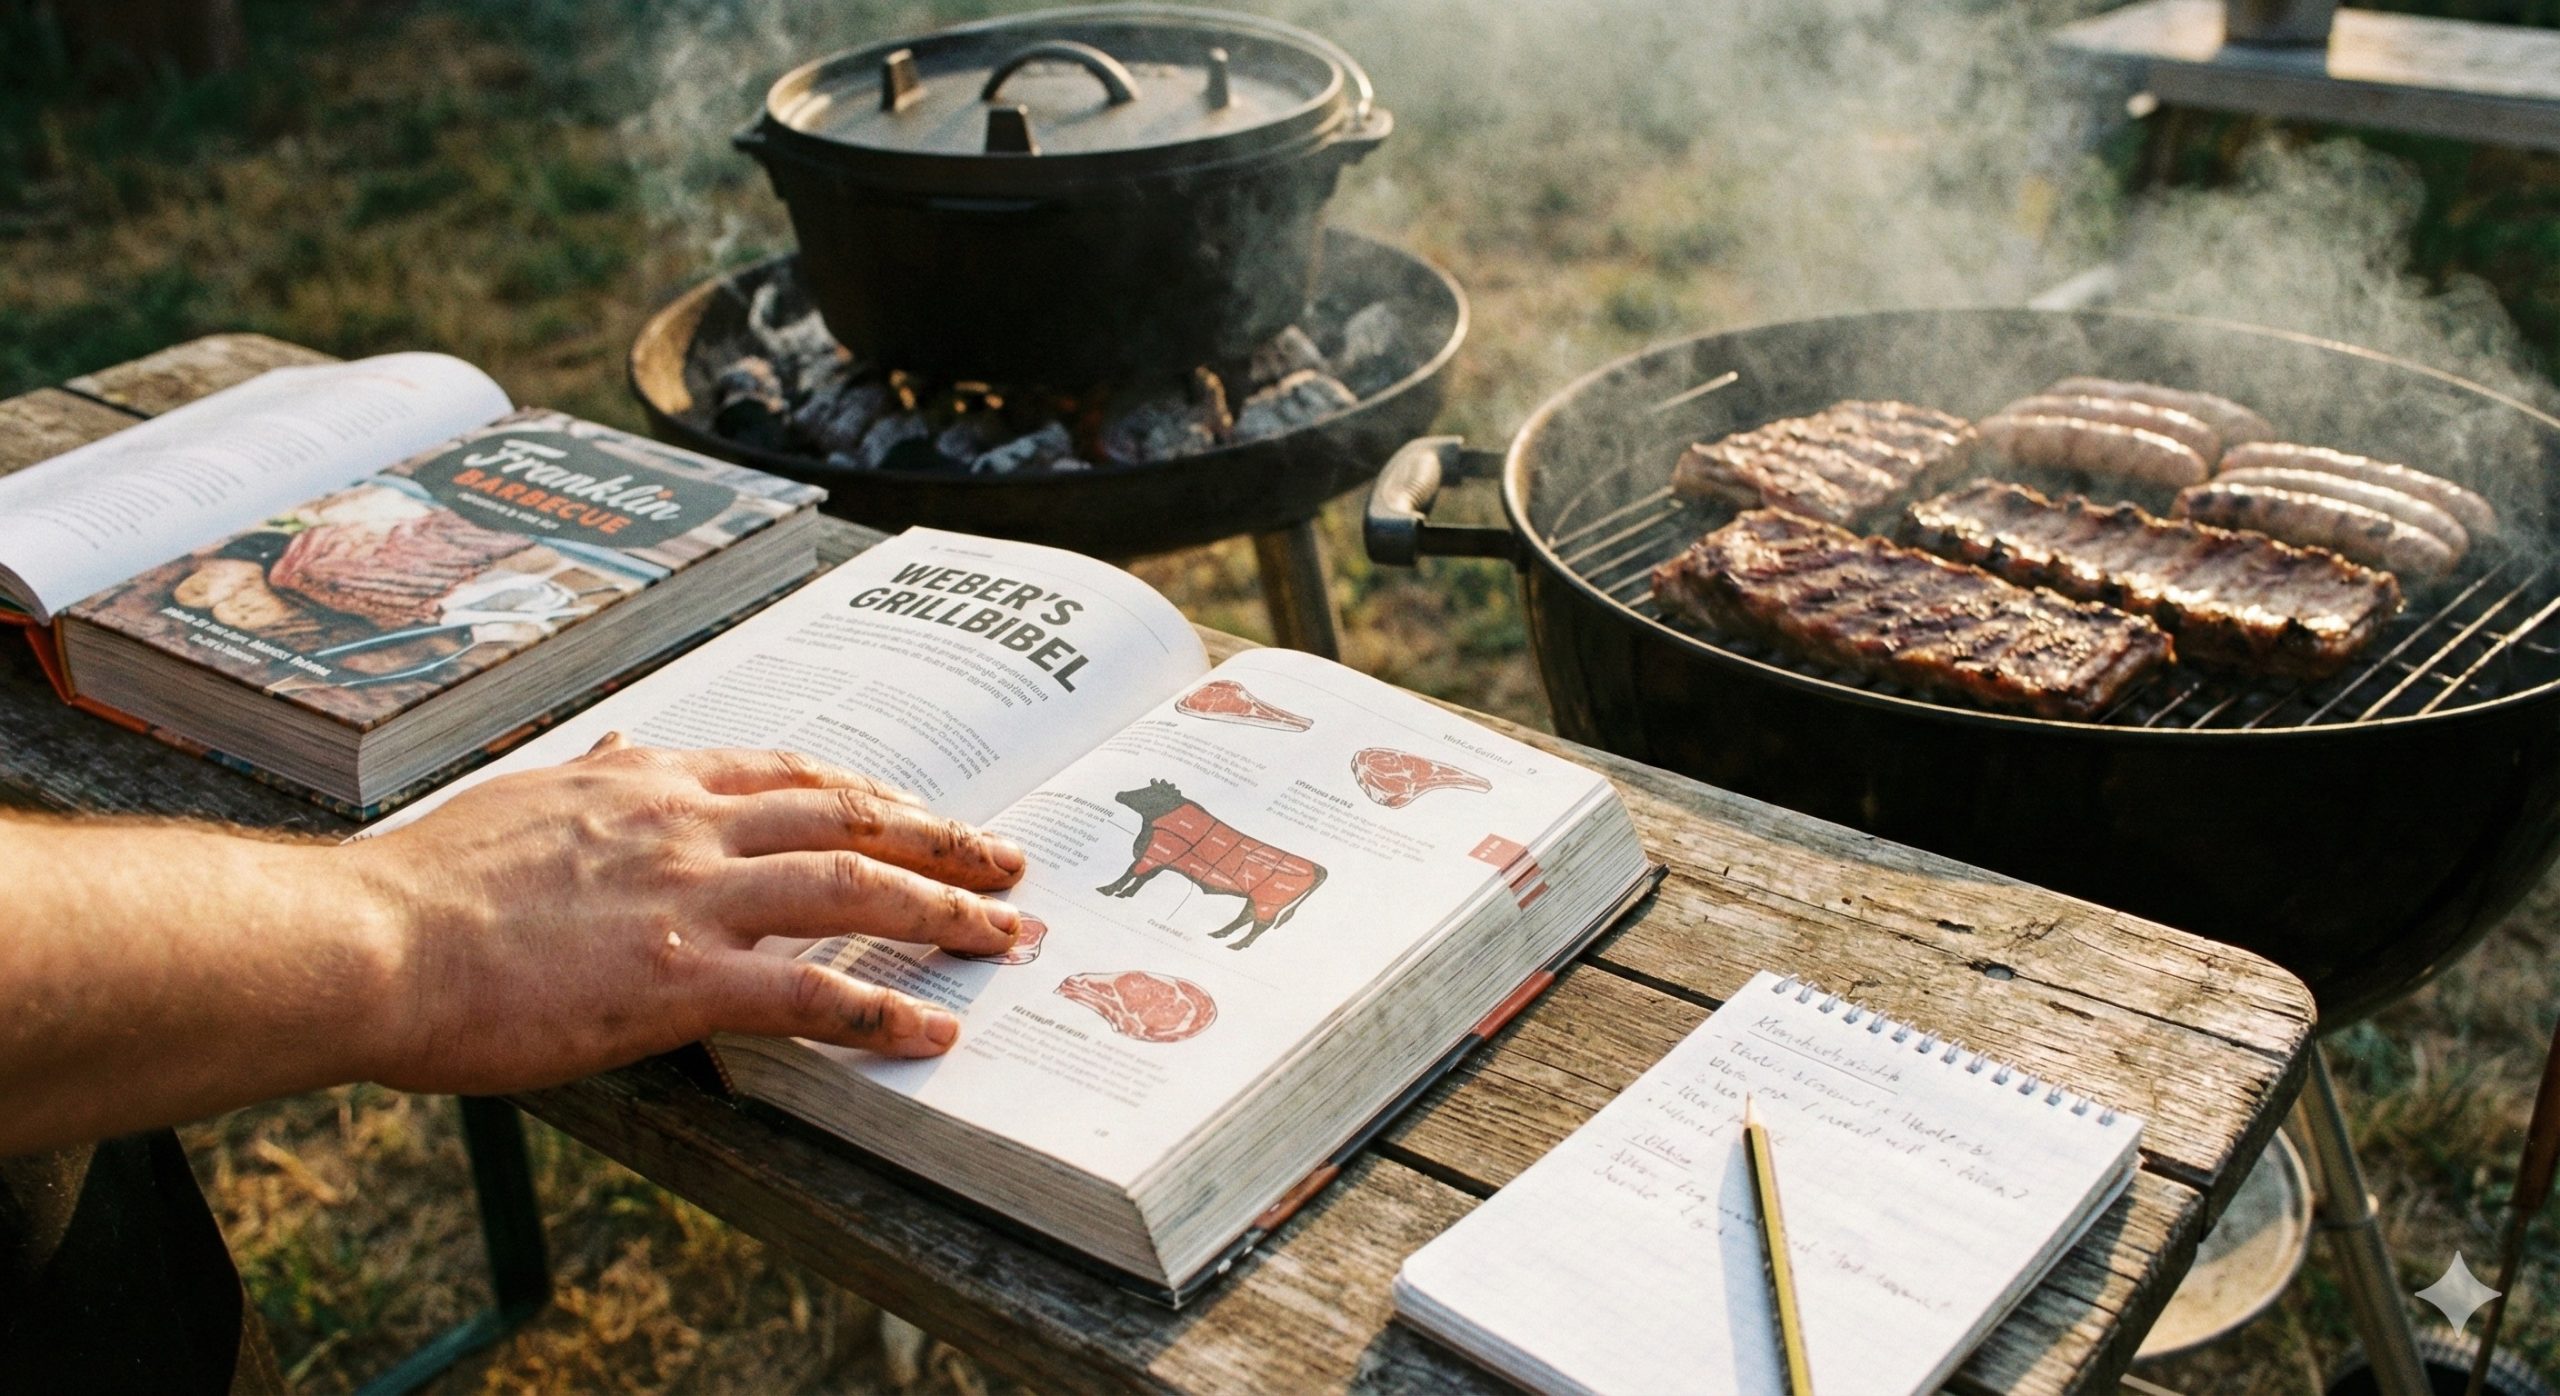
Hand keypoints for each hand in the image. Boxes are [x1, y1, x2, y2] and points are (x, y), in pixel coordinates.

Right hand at [346, 734, 1026, 1095]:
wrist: (369, 940)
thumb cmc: (428, 884)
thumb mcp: (521, 798)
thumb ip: (587, 778)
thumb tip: (614, 748)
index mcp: (652, 780)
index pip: (795, 773)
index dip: (875, 793)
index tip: (925, 812)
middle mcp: (688, 823)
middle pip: (852, 818)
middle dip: (944, 841)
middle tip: (1009, 867)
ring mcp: (691, 898)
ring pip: (855, 889)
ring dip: (945, 914)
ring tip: (1005, 941)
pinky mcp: (678, 979)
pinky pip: (810, 992)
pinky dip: (882, 1010)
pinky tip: (930, 1030)